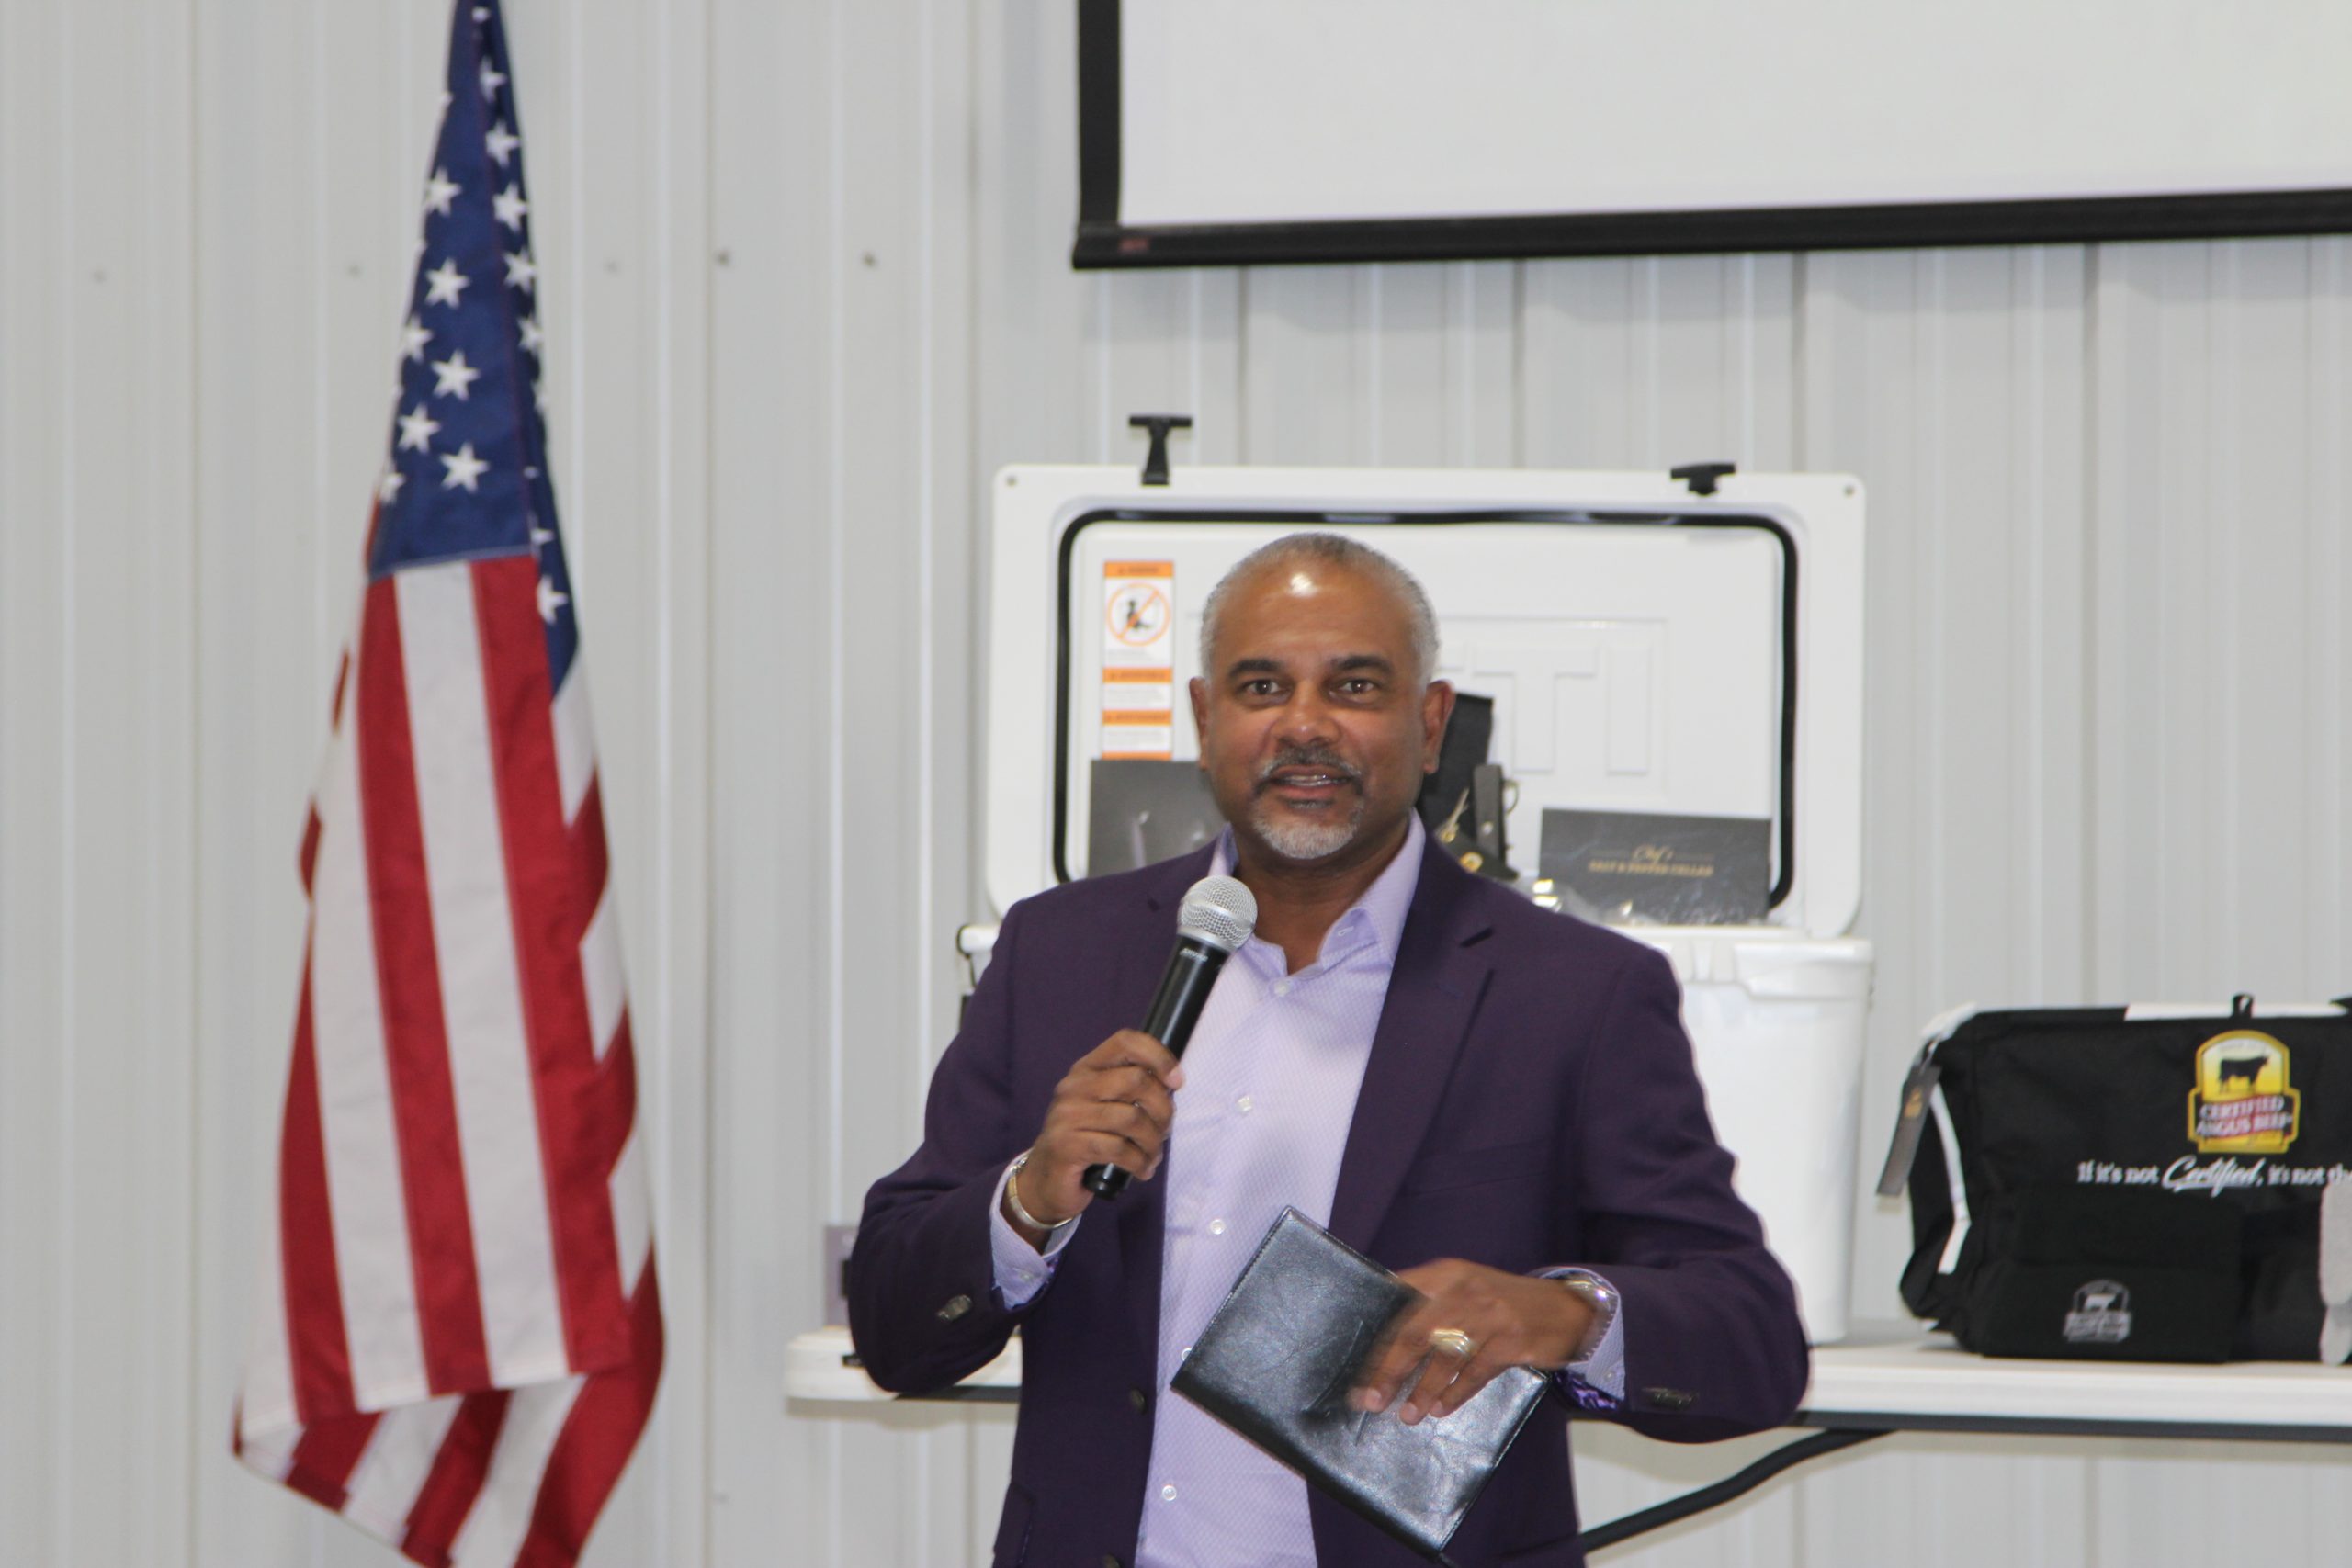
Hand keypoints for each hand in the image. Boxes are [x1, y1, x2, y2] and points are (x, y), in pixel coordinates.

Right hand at [1002, 1029, 1184, 1246]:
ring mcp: (1068, 1115)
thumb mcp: (1105, 1107)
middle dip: (1162, 1109)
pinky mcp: (1068, 1145)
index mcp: (1086, 1069)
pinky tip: (1142, 1170)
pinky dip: (1139, 1162)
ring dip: (1153, 1142)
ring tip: (1153, 1156)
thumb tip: (1172, 1083)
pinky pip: (1119, 1149)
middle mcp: (1074, 1086)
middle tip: (1164, 1131)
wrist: (1046, 1180)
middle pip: (1136, 1080)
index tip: (1176, 1081)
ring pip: (1132, 1118)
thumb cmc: (1086, 1141)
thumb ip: (1131, 1090)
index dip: (1158, 1057)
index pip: (1126, 1042)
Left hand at [1349, 1259, 1594, 1424]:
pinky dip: (1455, 1394)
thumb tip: (1384, 1335)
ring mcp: (1490, 1316)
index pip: (1400, 1301)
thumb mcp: (1466, 1287)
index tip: (1356, 1363)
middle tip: (1371, 1398)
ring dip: (1421, 1390)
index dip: (1377, 1334)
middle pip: (1416, 1332)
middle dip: (1390, 1370)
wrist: (1565, 1309)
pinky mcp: (1512, 1342)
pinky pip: (1475, 1372)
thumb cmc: (1503, 1302)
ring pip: (1444, 1357)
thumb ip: (1428, 1301)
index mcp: (1446, 1274)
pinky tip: (1440, 1409)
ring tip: (1406, 1414)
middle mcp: (1465, 1290)